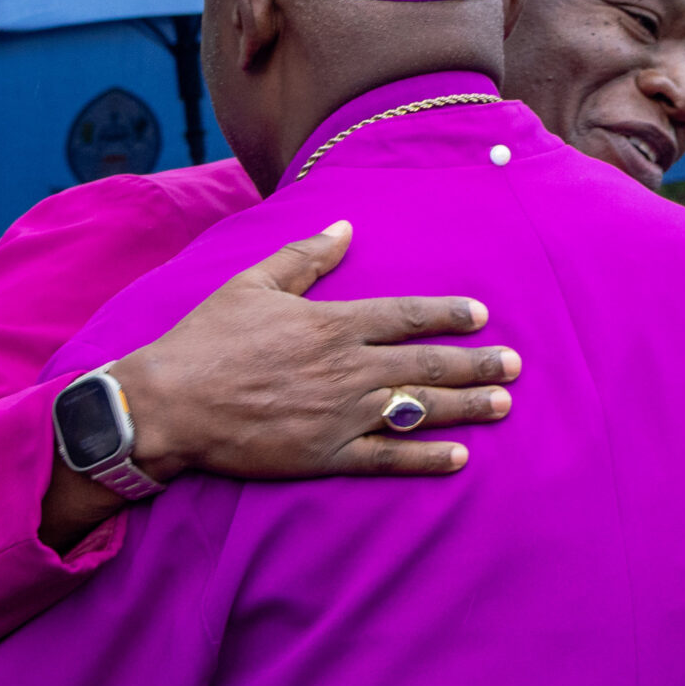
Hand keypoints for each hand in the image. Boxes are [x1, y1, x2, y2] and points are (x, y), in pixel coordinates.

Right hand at [120, 220, 518, 479]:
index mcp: (332, 324)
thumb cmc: (208, 339)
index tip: (481, 315)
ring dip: (465, 406)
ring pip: (417, 409)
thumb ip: (304, 255)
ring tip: (502, 404)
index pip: (405, 316)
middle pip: (425, 364)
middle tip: (514, 365)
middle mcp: (346, 368)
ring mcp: (340, 415)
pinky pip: (387, 457)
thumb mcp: (253, 283)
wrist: (170, 403)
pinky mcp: (325, 455)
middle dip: (476, 363)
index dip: (447, 315)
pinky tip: (458, 456)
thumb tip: (344, 228)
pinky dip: (425, 457)